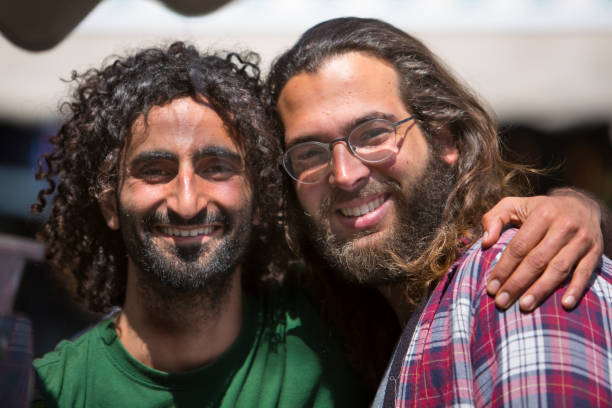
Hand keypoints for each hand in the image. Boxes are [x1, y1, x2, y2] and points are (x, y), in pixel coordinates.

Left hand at [481, 190, 602, 311]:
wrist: (582, 204)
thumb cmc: (539, 210)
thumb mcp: (514, 205)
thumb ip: (494, 219)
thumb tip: (485, 243)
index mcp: (542, 215)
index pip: (519, 247)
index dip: (504, 268)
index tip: (491, 287)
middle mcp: (563, 226)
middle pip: (536, 260)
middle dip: (517, 283)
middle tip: (502, 302)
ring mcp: (581, 240)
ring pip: (558, 269)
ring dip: (540, 290)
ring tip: (524, 306)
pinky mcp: (595, 251)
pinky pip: (585, 273)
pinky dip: (576, 289)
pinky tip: (564, 304)